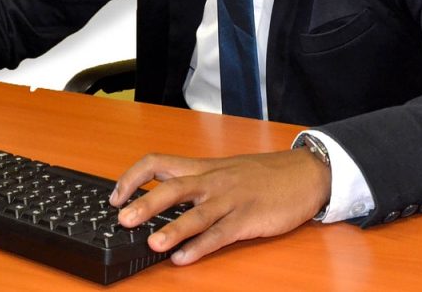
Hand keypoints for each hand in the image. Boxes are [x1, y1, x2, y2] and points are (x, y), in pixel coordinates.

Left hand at [109, 148, 330, 264]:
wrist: (305, 172)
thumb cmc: (265, 175)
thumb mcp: (226, 171)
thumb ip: (197, 182)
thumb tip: (163, 199)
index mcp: (204, 168)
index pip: (158, 163)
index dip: (133, 177)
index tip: (115, 196)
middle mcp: (213, 181)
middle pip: (173, 188)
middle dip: (145, 203)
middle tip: (123, 219)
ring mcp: (231, 200)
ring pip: (196, 212)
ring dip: (172, 228)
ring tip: (152, 243)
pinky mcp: (249, 218)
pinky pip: (221, 233)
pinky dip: (201, 247)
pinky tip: (185, 258)